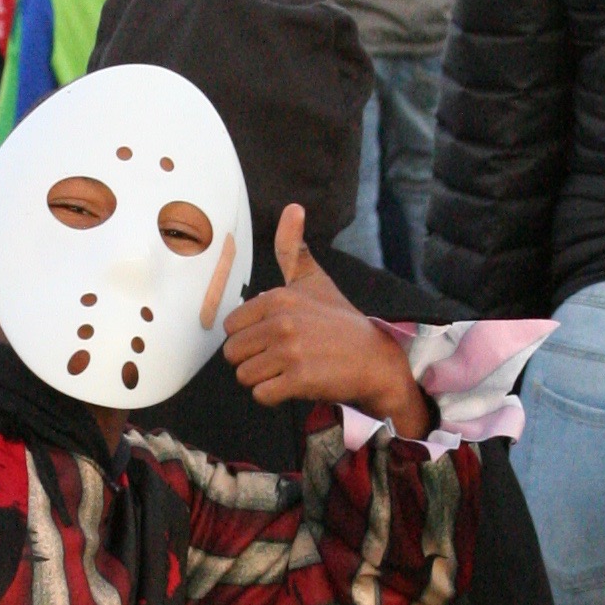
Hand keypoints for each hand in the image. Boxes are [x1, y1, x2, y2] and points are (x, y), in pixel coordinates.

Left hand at [219, 206, 430, 436]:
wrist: (375, 360)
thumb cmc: (340, 322)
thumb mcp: (315, 281)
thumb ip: (293, 249)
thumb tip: (292, 207)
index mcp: (279, 298)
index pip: (230, 327)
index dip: (249, 337)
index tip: (274, 338)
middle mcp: (282, 322)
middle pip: (233, 354)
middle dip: (252, 360)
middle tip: (281, 358)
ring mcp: (290, 352)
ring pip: (245, 376)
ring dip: (263, 379)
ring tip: (289, 370)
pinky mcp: (299, 380)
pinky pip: (261, 395)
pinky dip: (274, 396)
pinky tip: (295, 385)